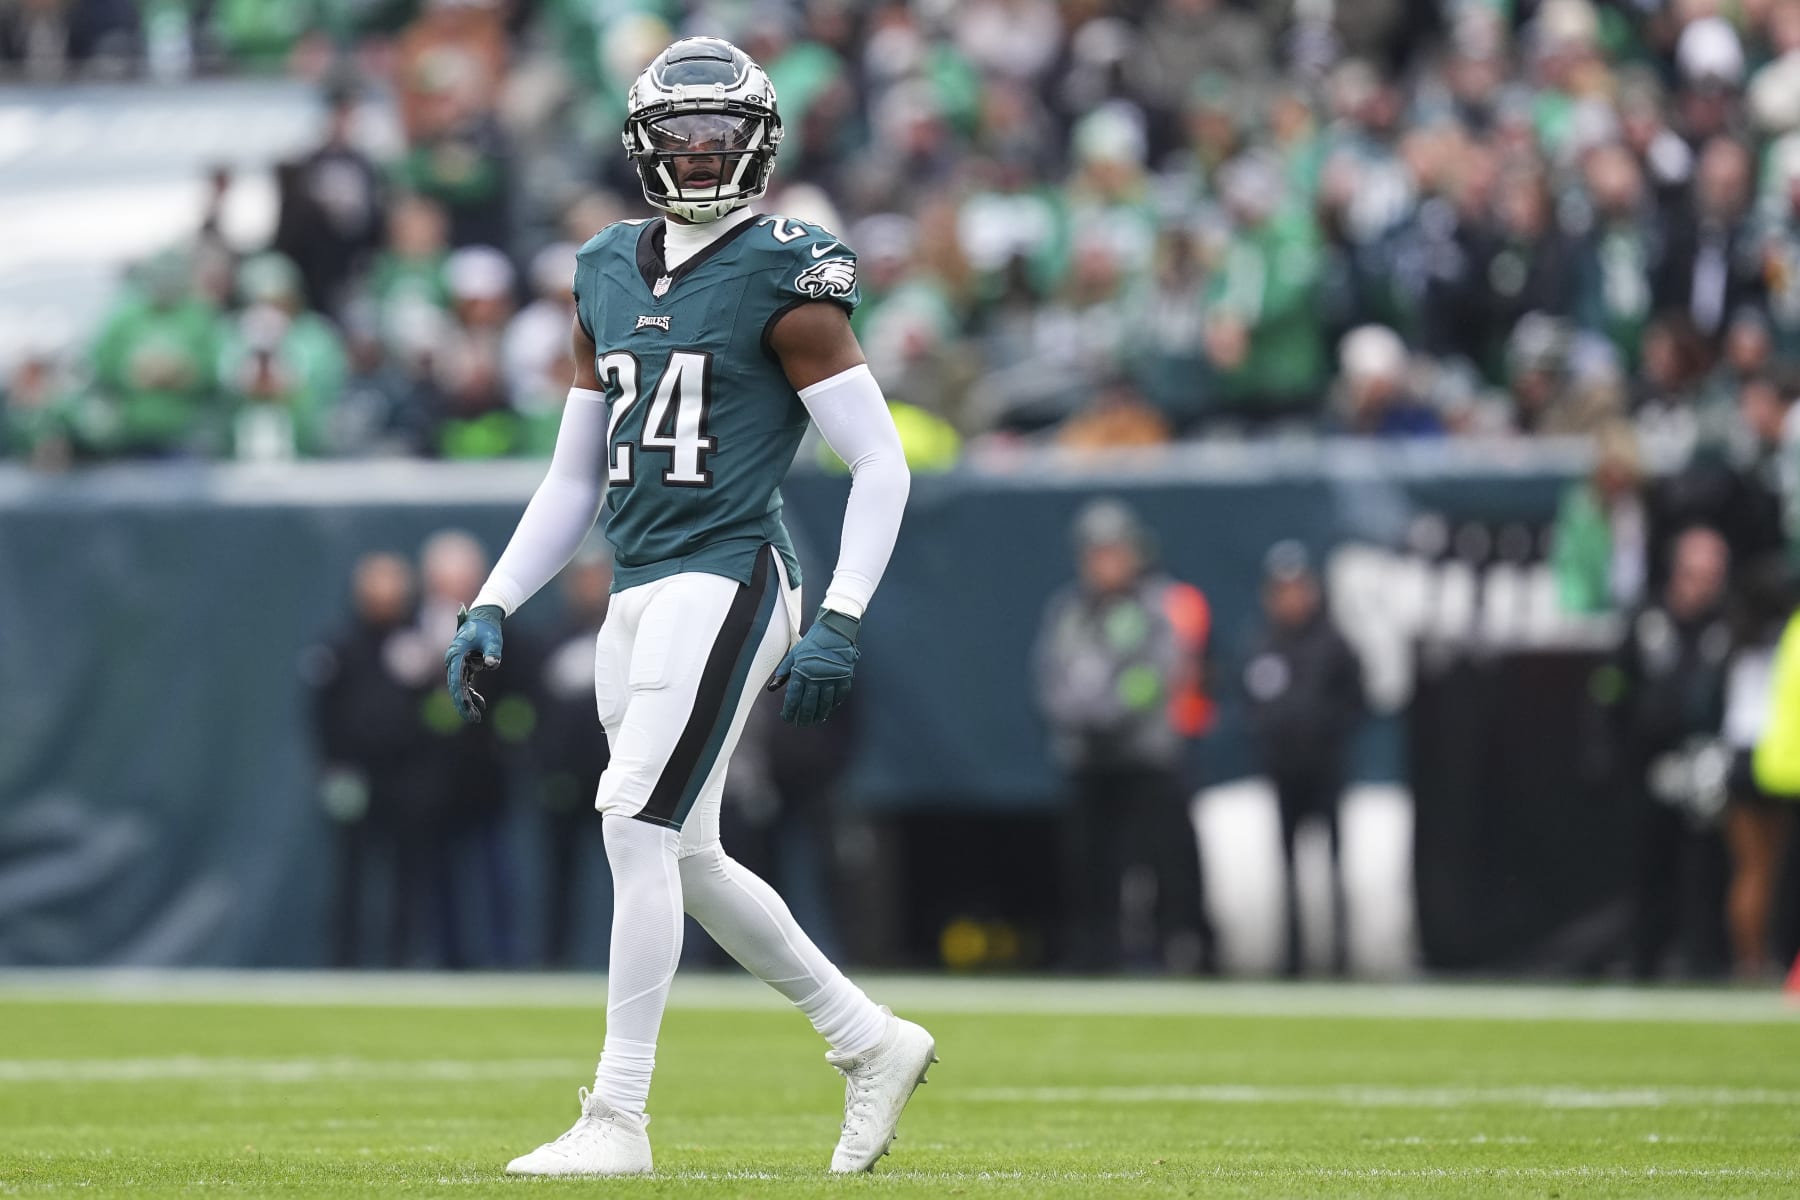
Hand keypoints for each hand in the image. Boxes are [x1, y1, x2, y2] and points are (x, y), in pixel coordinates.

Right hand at [444, 604, 504, 722]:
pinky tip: (481, 704)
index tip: (466, 708)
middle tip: (472, 719)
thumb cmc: (487, 628)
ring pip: (460, 687)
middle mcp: (453, 660)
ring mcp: (458, 664)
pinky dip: (472, 694)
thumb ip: (492, 652)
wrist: (484, 617)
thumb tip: (492, 665)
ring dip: (467, 702)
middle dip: (463, 704)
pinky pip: (466, 683)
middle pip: (455, 687)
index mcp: (456, 654)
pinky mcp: (464, 666)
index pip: (456, 679)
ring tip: (476, 717)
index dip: (460, 696)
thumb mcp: (492, 639)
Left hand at [768, 607, 859, 725]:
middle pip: (809, 704)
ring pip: (824, 703)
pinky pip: (839, 696)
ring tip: (814, 721)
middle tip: (800, 724)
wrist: (835, 631)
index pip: (793, 698)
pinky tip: (829, 709)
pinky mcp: (844, 677)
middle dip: (803, 717)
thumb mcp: (794, 654)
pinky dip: (833, 704)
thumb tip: (771, 688)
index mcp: (801, 672)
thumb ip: (783, 672)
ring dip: (818, 714)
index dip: (789, 711)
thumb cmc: (812, 642)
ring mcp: (832, 679)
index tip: (787, 718)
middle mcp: (816, 678)